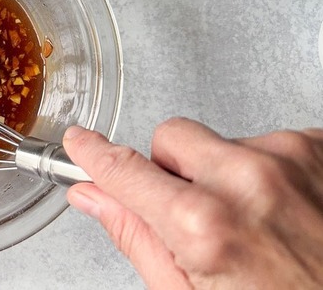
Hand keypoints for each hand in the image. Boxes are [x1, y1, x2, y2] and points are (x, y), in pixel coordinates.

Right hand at [63, 118, 322, 288]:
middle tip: (195, 213)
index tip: (80, 143)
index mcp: (206, 226)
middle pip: (172, 138)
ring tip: (258, 224)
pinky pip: (269, 141)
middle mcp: (248, 180)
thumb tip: (96, 199)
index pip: (126, 170)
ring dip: (226, 173)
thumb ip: (139, 240)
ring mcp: (291, 158)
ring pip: (224, 141)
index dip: (94, 155)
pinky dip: (268, 170)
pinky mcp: (321, 147)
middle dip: (172, 169)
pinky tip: (288, 211)